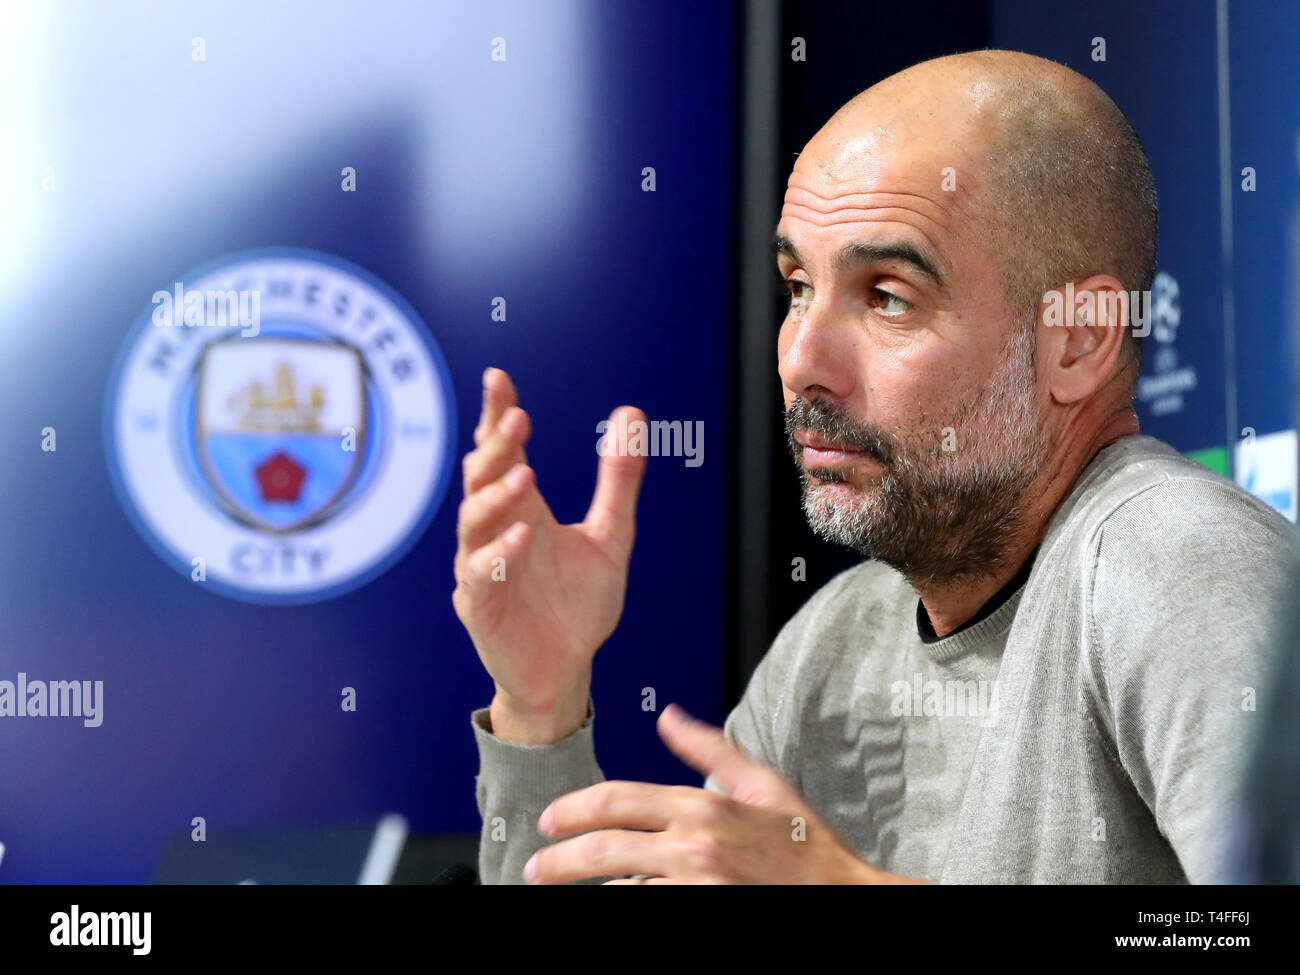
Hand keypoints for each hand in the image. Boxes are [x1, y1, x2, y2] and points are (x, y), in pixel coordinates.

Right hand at [452, 367, 647, 742]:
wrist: (568, 670)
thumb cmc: (578, 605)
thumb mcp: (611, 536)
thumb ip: (618, 481)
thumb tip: (632, 416)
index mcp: (523, 509)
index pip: (503, 452)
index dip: (497, 416)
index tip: (500, 381)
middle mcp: (496, 531)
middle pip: (480, 477)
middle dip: (496, 448)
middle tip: (518, 421)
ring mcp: (482, 567)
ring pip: (473, 521)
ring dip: (497, 496)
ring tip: (526, 476)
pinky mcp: (480, 605)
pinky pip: (481, 574)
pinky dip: (499, 553)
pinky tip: (522, 538)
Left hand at [524, 704, 923, 883]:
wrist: (842, 897)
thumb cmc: (805, 846)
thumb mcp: (764, 785)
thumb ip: (710, 749)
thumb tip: (670, 717)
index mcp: (703, 809)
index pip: (617, 802)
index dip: (573, 810)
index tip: (550, 820)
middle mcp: (693, 850)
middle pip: (602, 852)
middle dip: (558, 860)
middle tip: (537, 867)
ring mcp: (695, 890)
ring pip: (619, 890)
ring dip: (591, 889)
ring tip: (570, 889)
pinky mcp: (700, 914)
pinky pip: (646, 908)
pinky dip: (627, 902)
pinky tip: (617, 897)